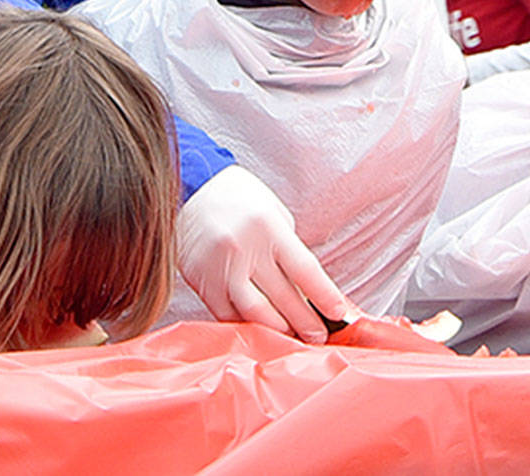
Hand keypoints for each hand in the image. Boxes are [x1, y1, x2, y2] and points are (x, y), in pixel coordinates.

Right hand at [177, 165, 351, 343]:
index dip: (324, 296)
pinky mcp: (200, 282)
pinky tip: (261, 334)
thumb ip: (288, 249)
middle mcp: (244, 249)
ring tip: (293, 339)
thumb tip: (307, 290)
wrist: (190, 190)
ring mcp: (220, 268)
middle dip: (306, 322)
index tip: (339, 314)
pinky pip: (227, 314)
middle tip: (320, 338)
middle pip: (283, 297)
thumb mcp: (273, 213)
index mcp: (268, 227)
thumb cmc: (239, 200)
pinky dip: (246, 326)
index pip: (305, 269)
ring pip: (255, 313)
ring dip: (278, 331)